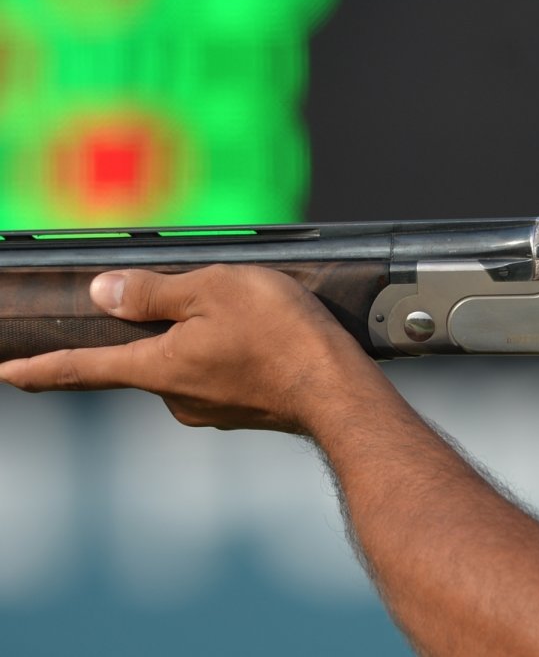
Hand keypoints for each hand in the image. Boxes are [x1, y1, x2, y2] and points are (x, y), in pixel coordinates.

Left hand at [0, 265, 392, 434]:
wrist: (340, 392)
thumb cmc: (282, 336)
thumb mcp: (212, 289)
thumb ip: (152, 293)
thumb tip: (102, 294)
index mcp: (157, 367)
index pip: (82, 369)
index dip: (39, 368)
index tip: (6, 372)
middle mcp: (176, 397)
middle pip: (146, 359)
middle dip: (160, 333)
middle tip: (205, 304)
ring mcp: (211, 410)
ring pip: (188, 367)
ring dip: (204, 343)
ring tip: (254, 319)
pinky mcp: (243, 413)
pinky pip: (221, 378)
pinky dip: (233, 358)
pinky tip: (267, 342)